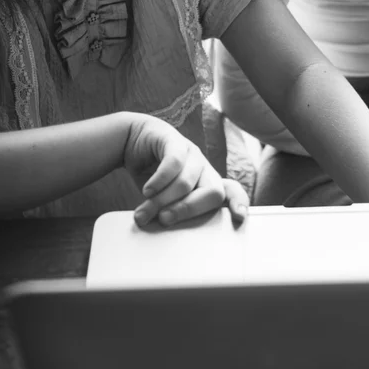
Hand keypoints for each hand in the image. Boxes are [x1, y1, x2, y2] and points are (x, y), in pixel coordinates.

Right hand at [123, 114, 248, 226]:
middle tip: (164, 220)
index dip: (238, 203)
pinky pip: (174, 163)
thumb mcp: (165, 198)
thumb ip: (173, 211)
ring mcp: (191, 152)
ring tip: (144, 211)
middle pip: (213, 192)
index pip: (233, 191)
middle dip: (187, 210)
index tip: (239, 217)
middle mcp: (204, 168)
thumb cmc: (151, 176)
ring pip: (187, 183)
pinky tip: (147, 190)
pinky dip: (158, 181)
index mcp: (207, 183)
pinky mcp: (174, 140)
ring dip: (162, 201)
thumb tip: (165, 228)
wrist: (129, 141)